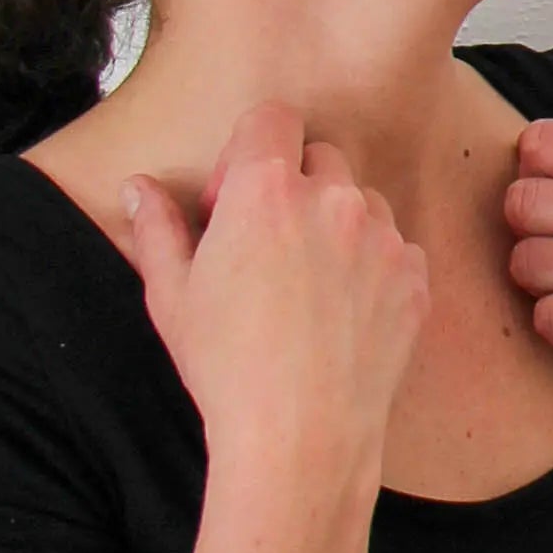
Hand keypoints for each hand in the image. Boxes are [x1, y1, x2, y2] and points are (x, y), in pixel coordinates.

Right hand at [123, 103, 426, 489]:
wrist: (301, 434)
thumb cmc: (228, 367)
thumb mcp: (171, 295)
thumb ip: (157, 228)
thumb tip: (138, 188)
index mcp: (267, 190)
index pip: (272, 118)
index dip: (249, 152)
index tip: (235, 201)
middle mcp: (333, 201)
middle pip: (320, 157)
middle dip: (295, 186)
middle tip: (268, 247)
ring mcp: (382, 239)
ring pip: (362, 201)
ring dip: (337, 223)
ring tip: (307, 285)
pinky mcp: (415, 280)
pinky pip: (397, 249)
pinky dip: (373, 267)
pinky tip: (342, 314)